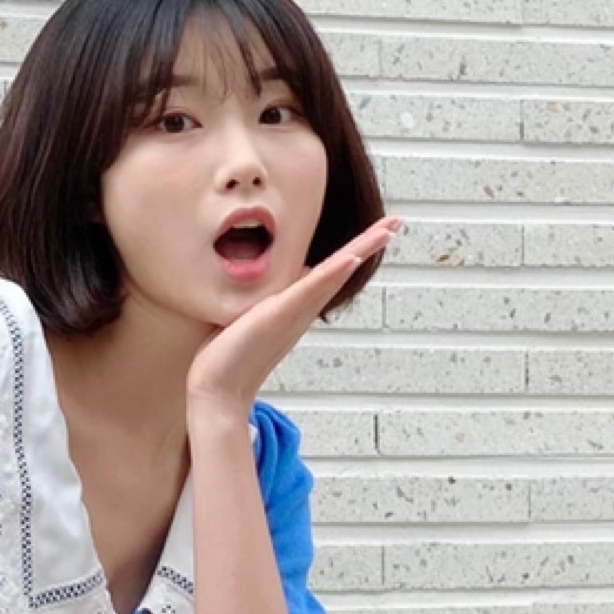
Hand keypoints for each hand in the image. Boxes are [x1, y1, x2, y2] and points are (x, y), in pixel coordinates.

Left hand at [186, 213, 402, 417]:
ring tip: (386, 230)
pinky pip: (310, 289)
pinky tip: (351, 257)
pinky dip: (333, 273)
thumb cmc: (225, 358)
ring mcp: (293, 313)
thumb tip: (248, 280)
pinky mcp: (278, 315)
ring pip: (334, 274)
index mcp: (294, 306)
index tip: (376, 229)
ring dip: (361, 250)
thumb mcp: (242, 316)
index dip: (353, 249)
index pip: (328, 270)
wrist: (217, 391)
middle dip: (370, 244)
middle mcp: (301, 310)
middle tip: (397, 221)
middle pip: (343, 269)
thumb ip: (254, 298)